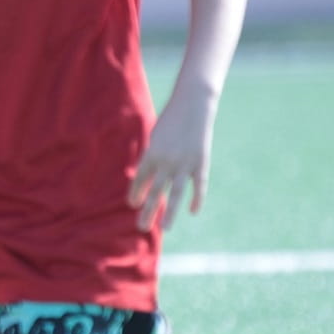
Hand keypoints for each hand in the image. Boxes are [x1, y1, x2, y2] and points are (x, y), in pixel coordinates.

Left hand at [128, 91, 214, 230]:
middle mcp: (166, 161)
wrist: (193, 105)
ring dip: (170, 212)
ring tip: (166, 228)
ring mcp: (185, 163)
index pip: (140, 180)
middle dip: (148, 211)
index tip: (132, 205)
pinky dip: (197, 198)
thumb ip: (151, 158)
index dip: (136, 193)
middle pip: (155, 191)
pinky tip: (193, 211)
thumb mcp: (155, 138)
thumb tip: (145, 179)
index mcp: (151, 154)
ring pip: (176, 193)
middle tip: (141, 227)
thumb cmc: (170, 121)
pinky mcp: (201, 162)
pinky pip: (199, 185)